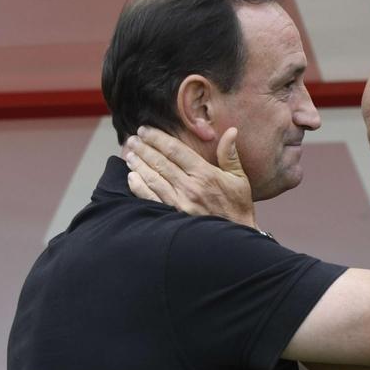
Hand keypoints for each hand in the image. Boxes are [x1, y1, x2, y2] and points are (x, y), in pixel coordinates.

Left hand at [123, 126, 258, 229]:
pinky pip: (150, 198)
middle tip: (132, 139)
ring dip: (138, 164)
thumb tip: (231, 131)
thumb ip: (230, 154)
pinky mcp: (172, 217)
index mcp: (205, 174)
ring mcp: (179, 203)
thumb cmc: (237, 207)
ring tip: (129, 154)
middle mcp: (189, 187)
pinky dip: (138, 186)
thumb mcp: (239, 179)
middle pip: (160, 162)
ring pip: (152, 178)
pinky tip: (131, 177)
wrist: (235, 239)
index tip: (145, 130)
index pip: (175, 150)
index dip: (157, 138)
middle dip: (143, 148)